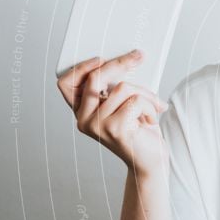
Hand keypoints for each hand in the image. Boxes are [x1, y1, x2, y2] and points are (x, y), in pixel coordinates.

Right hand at [56, 50, 169, 174]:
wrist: (150, 163)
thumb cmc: (139, 132)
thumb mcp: (123, 106)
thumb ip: (115, 89)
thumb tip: (128, 60)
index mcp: (82, 112)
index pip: (66, 84)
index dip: (81, 67)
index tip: (101, 58)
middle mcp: (84, 119)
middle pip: (95, 78)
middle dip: (120, 63)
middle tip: (139, 56)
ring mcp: (97, 125)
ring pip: (122, 87)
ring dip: (145, 94)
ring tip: (153, 107)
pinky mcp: (114, 129)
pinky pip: (136, 100)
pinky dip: (150, 106)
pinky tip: (151, 119)